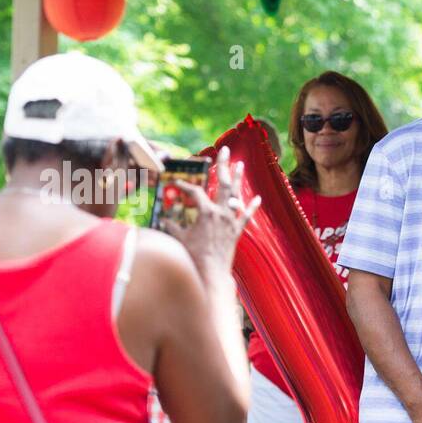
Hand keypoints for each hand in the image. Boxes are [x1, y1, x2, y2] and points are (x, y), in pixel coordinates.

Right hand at [161, 146, 260, 271]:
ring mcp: (231, 221)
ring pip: (236, 195)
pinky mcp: (237, 232)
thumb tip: (163, 220)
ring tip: (240, 164)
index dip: (184, 186)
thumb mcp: (179, 238)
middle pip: (223, 183)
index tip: (177, 183)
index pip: (194, 192)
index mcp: (206, 212)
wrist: (211, 272)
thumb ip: (172, 227)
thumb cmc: (193, 256)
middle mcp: (221, 213)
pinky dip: (252, 206)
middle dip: (223, 165)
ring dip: (238, 179)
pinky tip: (257, 197)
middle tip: (225, 150)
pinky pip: (246, 216)